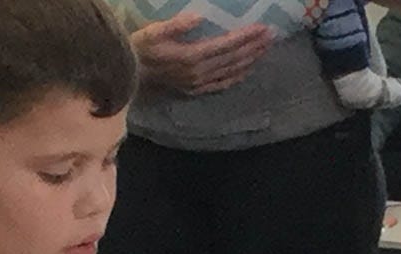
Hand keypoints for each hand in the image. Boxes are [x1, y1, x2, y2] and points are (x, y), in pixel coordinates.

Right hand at [131, 13, 272, 95]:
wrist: (128, 75)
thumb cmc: (139, 48)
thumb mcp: (153, 32)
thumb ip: (176, 25)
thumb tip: (199, 15)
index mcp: (191, 56)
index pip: (227, 44)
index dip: (246, 36)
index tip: (262, 27)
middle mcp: (200, 72)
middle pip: (234, 58)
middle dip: (254, 46)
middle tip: (271, 35)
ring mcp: (199, 83)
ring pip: (232, 71)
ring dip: (250, 60)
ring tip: (265, 49)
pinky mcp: (196, 90)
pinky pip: (222, 84)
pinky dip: (237, 76)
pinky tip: (247, 70)